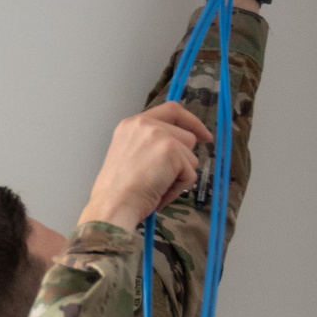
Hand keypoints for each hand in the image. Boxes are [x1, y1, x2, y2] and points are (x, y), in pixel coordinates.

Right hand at [78, 103, 212, 232]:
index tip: (203, 135)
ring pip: (191, 156)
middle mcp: (145, 124)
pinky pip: (190, 173)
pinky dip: (179, 188)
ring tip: (157, 187)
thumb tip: (181, 150)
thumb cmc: (117, 193)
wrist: (113, 205)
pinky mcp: (171, 150)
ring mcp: (159, 135)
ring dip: (179, 176)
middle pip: (187, 136)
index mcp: (131, 124)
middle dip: (183, 161)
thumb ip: (150, 145)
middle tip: (164, 180)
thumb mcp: (129, 156)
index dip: (191, 121)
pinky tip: (159, 194)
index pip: (171, 110)